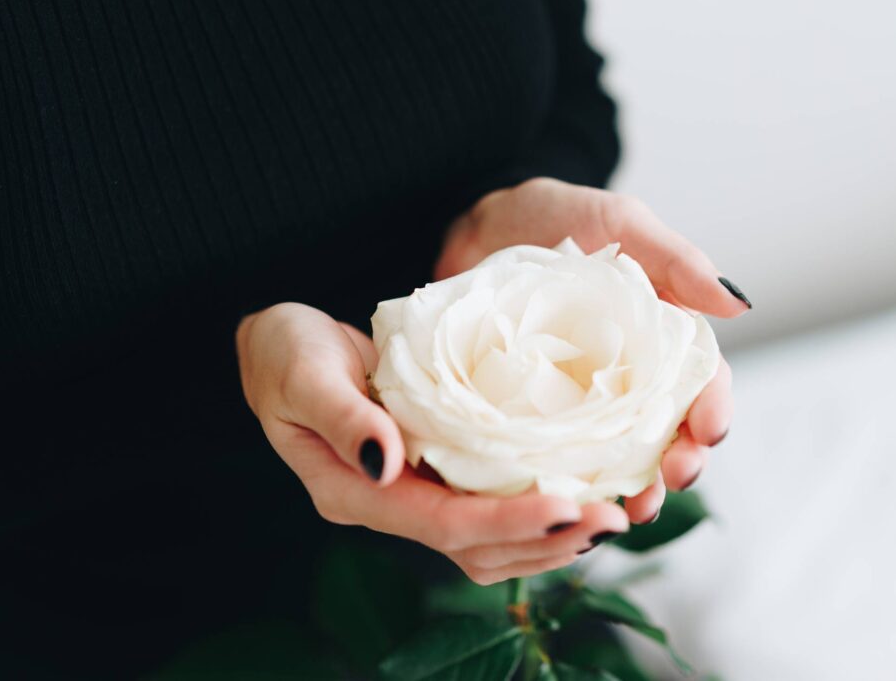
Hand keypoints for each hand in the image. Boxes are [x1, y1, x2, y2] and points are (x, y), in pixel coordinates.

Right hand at [236, 302, 629, 583]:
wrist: (281, 347)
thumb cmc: (285, 353)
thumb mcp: (304, 373)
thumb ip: (344, 418)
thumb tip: (387, 461)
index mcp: (353, 490)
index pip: (441, 524)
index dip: (508, 521)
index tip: (569, 506)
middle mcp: (386, 504)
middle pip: (475, 548)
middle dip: (546, 538)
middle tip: (614, 518)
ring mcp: (409, 494)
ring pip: (486, 543)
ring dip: (548, 536)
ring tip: (608, 516)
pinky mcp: (428, 474)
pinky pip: (485, 508)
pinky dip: (532, 509)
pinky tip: (573, 492)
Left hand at [436, 178, 748, 522]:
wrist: (478, 221)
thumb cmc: (556, 215)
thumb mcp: (621, 222)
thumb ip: (677, 260)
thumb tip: (739, 306)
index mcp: (659, 334)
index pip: (700, 382)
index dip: (712, 410)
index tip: (708, 432)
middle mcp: (625, 372)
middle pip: (667, 430)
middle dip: (679, 462)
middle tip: (670, 481)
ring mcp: (580, 395)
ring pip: (618, 453)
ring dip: (633, 486)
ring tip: (630, 512)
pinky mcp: (534, 408)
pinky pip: (559, 451)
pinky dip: (572, 480)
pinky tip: (572, 501)